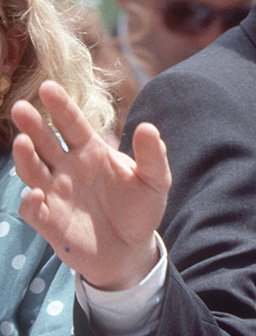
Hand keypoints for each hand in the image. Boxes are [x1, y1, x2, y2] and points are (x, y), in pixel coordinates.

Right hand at [10, 80, 169, 290]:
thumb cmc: (140, 208)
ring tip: (22, 142)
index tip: (48, 87)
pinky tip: (35, 194)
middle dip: (32, 125)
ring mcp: (56, 193)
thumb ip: (152, 155)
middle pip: (45, 142)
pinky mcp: (50, 222)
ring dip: (25, 158)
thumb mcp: (155, 180)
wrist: (132, 249)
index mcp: (92, 151)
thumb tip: (148, 127)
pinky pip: (33, 209)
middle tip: (20, 107)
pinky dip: (30, 202)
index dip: (61, 106)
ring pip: (33, 171)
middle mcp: (68, 168)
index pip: (72, 124)